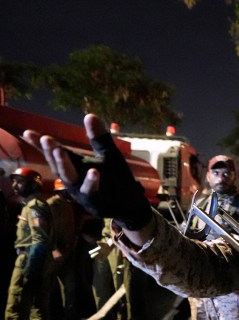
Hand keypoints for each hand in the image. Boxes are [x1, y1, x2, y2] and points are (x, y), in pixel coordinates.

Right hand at [23, 114, 151, 230]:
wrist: (129, 204)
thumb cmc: (115, 178)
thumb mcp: (108, 154)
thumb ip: (99, 137)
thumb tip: (89, 115)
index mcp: (74, 164)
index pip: (54, 153)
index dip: (39, 144)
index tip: (27, 133)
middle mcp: (72, 178)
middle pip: (58, 164)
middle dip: (51, 152)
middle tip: (45, 139)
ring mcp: (80, 191)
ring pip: (69, 177)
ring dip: (64, 164)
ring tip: (59, 150)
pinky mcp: (93, 201)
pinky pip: (91, 190)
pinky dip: (91, 181)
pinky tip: (93, 171)